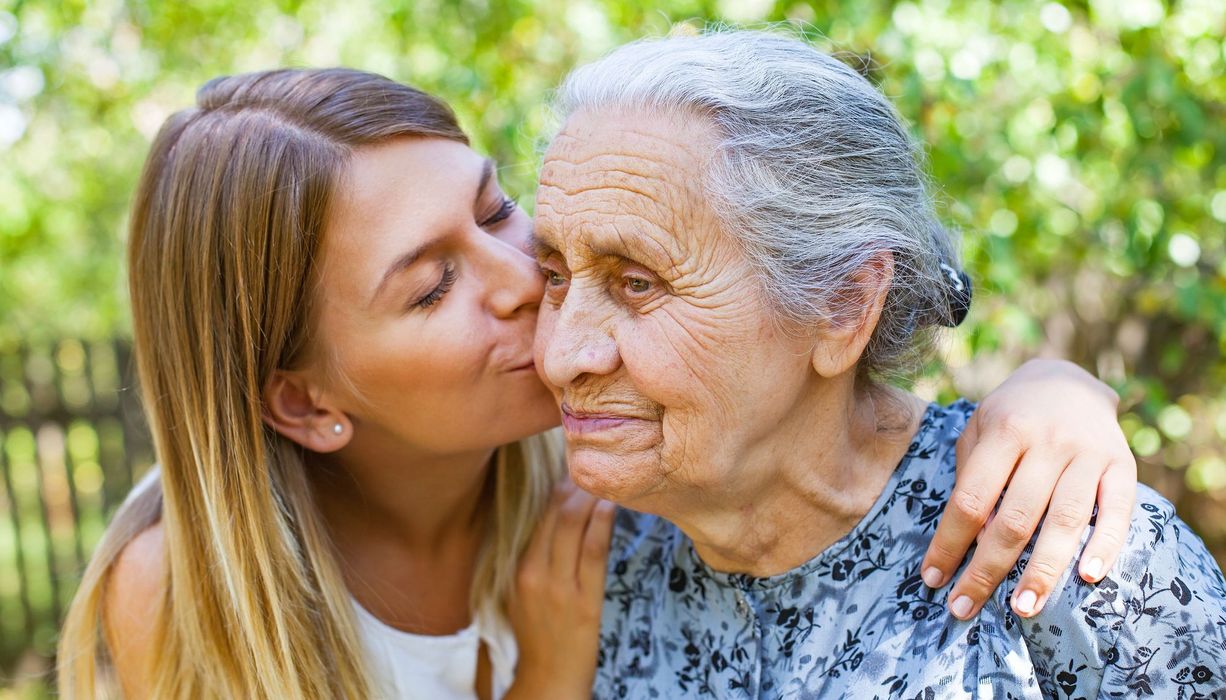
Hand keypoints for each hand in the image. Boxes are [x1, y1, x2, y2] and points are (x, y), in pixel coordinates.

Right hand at [505, 480, 614, 697]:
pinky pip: (593, 551)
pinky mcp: (582, 600)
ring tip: (606, 480)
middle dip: (574, 485)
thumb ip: (535, 559)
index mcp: (517, 568)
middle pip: (554, 514)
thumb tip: (555, 521)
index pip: (537, 516)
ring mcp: (557, 586)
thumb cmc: (539, 634)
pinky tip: (612, 506)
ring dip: (590, 497)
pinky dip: (602, 523)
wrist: (548, 678)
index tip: (573, 469)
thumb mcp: (524, 593)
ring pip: (572, 526)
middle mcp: (533, 572)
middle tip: (594, 467)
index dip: (556, 488)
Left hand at [920, 359, 1136, 619]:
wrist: (1067, 380)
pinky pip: (1117, 511)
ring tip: (1023, 608)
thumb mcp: (977, 433)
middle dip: (987, 569)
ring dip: (1043, 570)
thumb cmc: (1009, 417)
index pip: (971, 498)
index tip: (932, 578)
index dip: (949, 542)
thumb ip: (971, 479)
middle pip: (1015, 518)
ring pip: (1066, 520)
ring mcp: (1088, 453)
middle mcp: (1047, 442)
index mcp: (1003, 432)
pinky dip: (1105, 545)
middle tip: (965, 607)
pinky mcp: (1123, 464)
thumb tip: (969, 539)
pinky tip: (1087, 577)